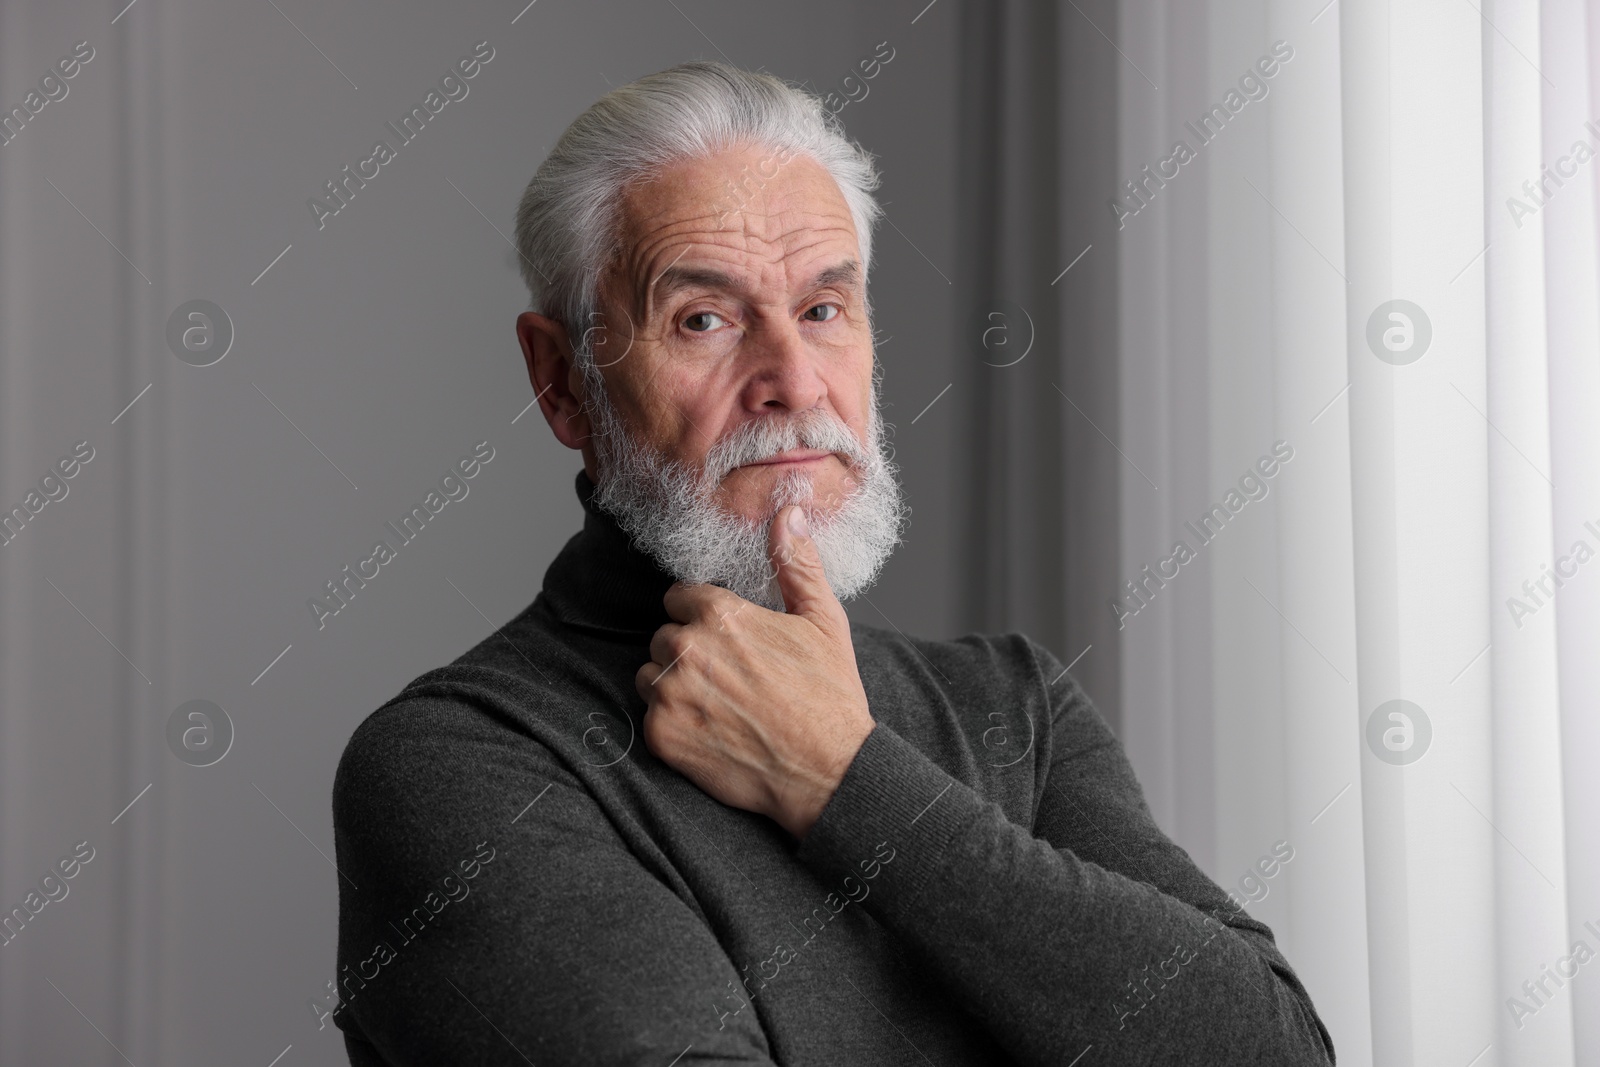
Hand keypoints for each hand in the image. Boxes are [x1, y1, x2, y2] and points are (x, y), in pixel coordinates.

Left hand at [635, 505, 874, 838]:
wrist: (827, 771)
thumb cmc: (829, 695)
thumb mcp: (823, 620)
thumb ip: (796, 562)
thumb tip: (787, 510)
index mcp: (720, 614)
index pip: (679, 597)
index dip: (704, 616)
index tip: (728, 638)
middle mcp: (688, 648)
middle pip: (664, 636)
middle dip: (689, 651)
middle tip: (730, 677)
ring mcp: (671, 694)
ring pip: (650, 674)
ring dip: (675, 685)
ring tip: (719, 703)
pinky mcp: (662, 735)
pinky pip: (649, 715)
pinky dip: (673, 723)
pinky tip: (711, 730)